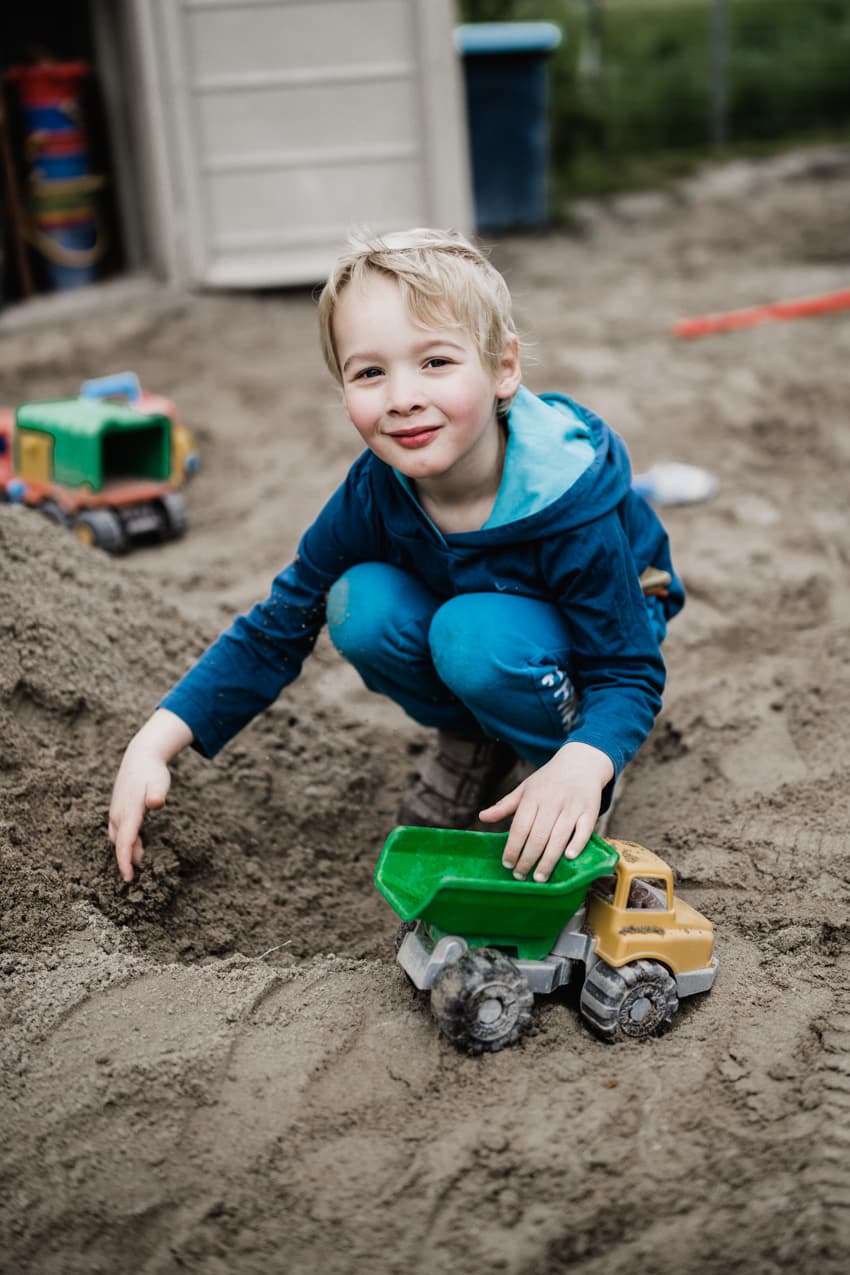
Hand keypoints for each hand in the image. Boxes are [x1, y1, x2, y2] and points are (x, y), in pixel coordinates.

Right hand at [108, 709, 192, 882]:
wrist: (139, 757)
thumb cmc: (152, 771)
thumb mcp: (159, 781)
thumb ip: (158, 793)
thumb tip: (156, 803)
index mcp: (129, 811)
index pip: (124, 841)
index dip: (125, 861)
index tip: (129, 878)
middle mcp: (118, 814)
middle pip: (121, 844)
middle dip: (128, 861)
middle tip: (141, 875)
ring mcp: (116, 813)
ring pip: (118, 839)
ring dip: (127, 852)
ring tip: (141, 863)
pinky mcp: (118, 811)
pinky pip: (119, 832)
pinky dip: (126, 843)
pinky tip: (138, 846)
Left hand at [478, 741, 614, 883]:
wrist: (581, 762)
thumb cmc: (548, 780)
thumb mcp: (525, 788)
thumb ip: (505, 805)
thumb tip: (482, 817)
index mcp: (533, 796)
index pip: (520, 827)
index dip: (512, 848)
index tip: (507, 864)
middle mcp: (552, 802)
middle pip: (538, 836)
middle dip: (527, 859)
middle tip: (520, 876)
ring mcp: (572, 807)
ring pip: (558, 838)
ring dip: (548, 861)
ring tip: (539, 878)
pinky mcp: (590, 811)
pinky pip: (583, 831)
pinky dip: (577, 845)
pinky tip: (568, 858)